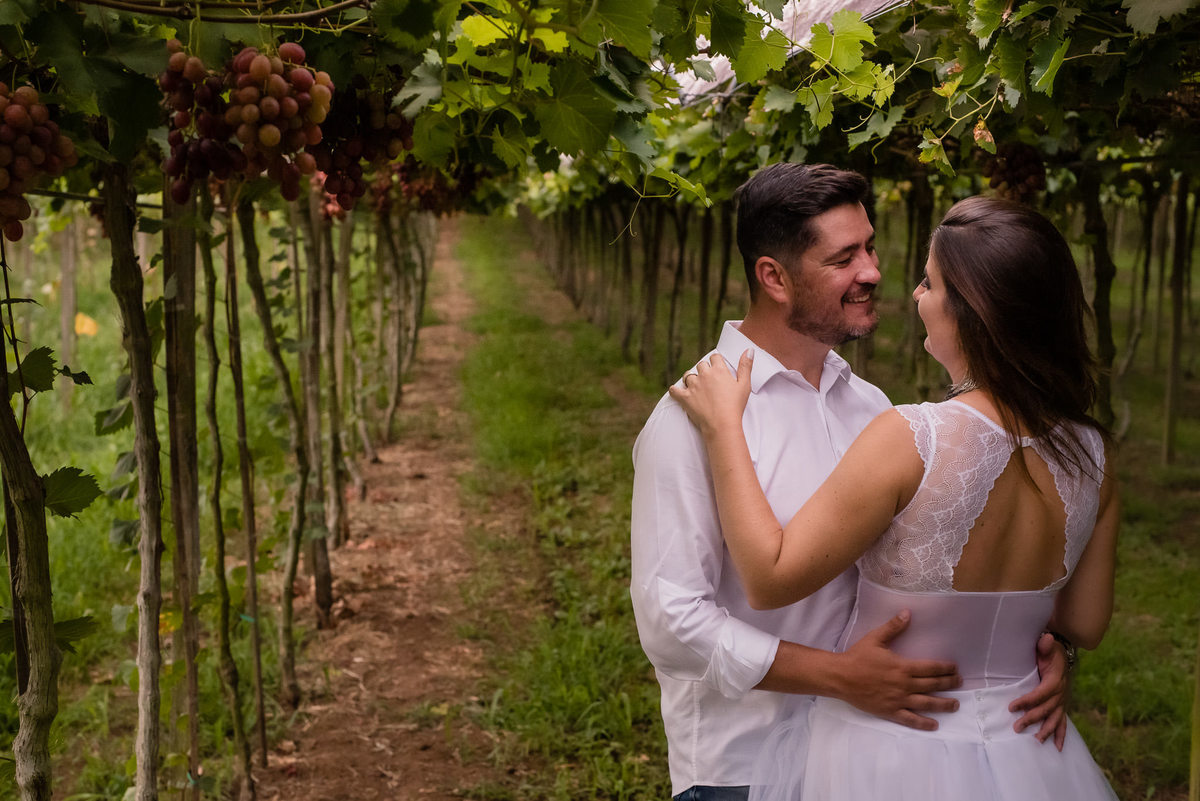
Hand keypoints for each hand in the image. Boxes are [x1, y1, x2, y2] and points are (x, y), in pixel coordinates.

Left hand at [668, 349, 753, 437]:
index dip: (716, 362)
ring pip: (688, 375)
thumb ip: (746, 366)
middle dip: (704, 370)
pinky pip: (675, 390)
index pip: (714, 357)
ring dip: (691, 379)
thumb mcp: (745, 385)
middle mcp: (704, 375)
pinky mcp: (685, 397)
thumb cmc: (735, 406)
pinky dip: (675, 390)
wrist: (722, 424)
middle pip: (701, 365)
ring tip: (695, 386)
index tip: (717, 367)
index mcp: (719, 370)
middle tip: (708, 379)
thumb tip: (749, 350)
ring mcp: (693, 386)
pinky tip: (676, 391)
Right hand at [834, 611, 961, 730]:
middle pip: (933, 685)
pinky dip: (923, 723)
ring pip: (927, 703)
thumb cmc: (857, 657)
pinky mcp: (890, 711)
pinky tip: (934, 725)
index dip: (945, 668)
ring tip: (955, 705)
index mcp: (902, 666)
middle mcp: (904, 684)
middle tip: (959, 682)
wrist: (840, 677)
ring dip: (943, 704)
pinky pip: (910, 719)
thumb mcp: (875, 638)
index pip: (930, 668)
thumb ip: (893, 627)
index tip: (955, 668)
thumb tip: (907, 613)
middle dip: (949, 683)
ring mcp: (898, 699)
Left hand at [1009, 632, 1069, 749]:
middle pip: (1046, 709)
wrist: (1064, 656)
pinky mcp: (1063, 705)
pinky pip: (1063, 722)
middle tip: (1016, 727)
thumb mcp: (1048, 646)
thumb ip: (1045, 645)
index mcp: (1055, 680)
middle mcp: (1061, 693)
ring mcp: (1063, 701)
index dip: (1027, 701)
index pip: (1041, 693)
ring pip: (1055, 718)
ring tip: (1037, 740)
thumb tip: (1047, 638)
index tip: (1012, 707)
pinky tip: (1058, 747)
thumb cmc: (1051, 652)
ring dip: (1046, 730)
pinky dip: (1061, 735)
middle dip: (1032, 719)